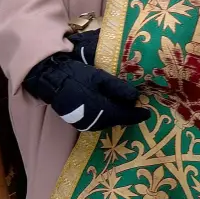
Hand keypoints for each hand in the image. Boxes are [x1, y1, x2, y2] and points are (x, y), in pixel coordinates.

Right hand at [23, 33, 148, 132]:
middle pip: (116, 120)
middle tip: (137, 107)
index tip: (147, 113)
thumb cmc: (77, 75)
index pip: (124, 116)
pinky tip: (109, 107)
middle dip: (127, 115)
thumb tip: (136, 97)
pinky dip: (106, 115)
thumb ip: (118, 88)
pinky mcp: (78, 121)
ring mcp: (85, 123)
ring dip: (117, 115)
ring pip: (107, 122)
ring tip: (125, 107)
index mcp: (102, 110)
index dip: (137, 115)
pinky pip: (98, 121)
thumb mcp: (99, 77)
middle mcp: (95, 121)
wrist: (52, 80)